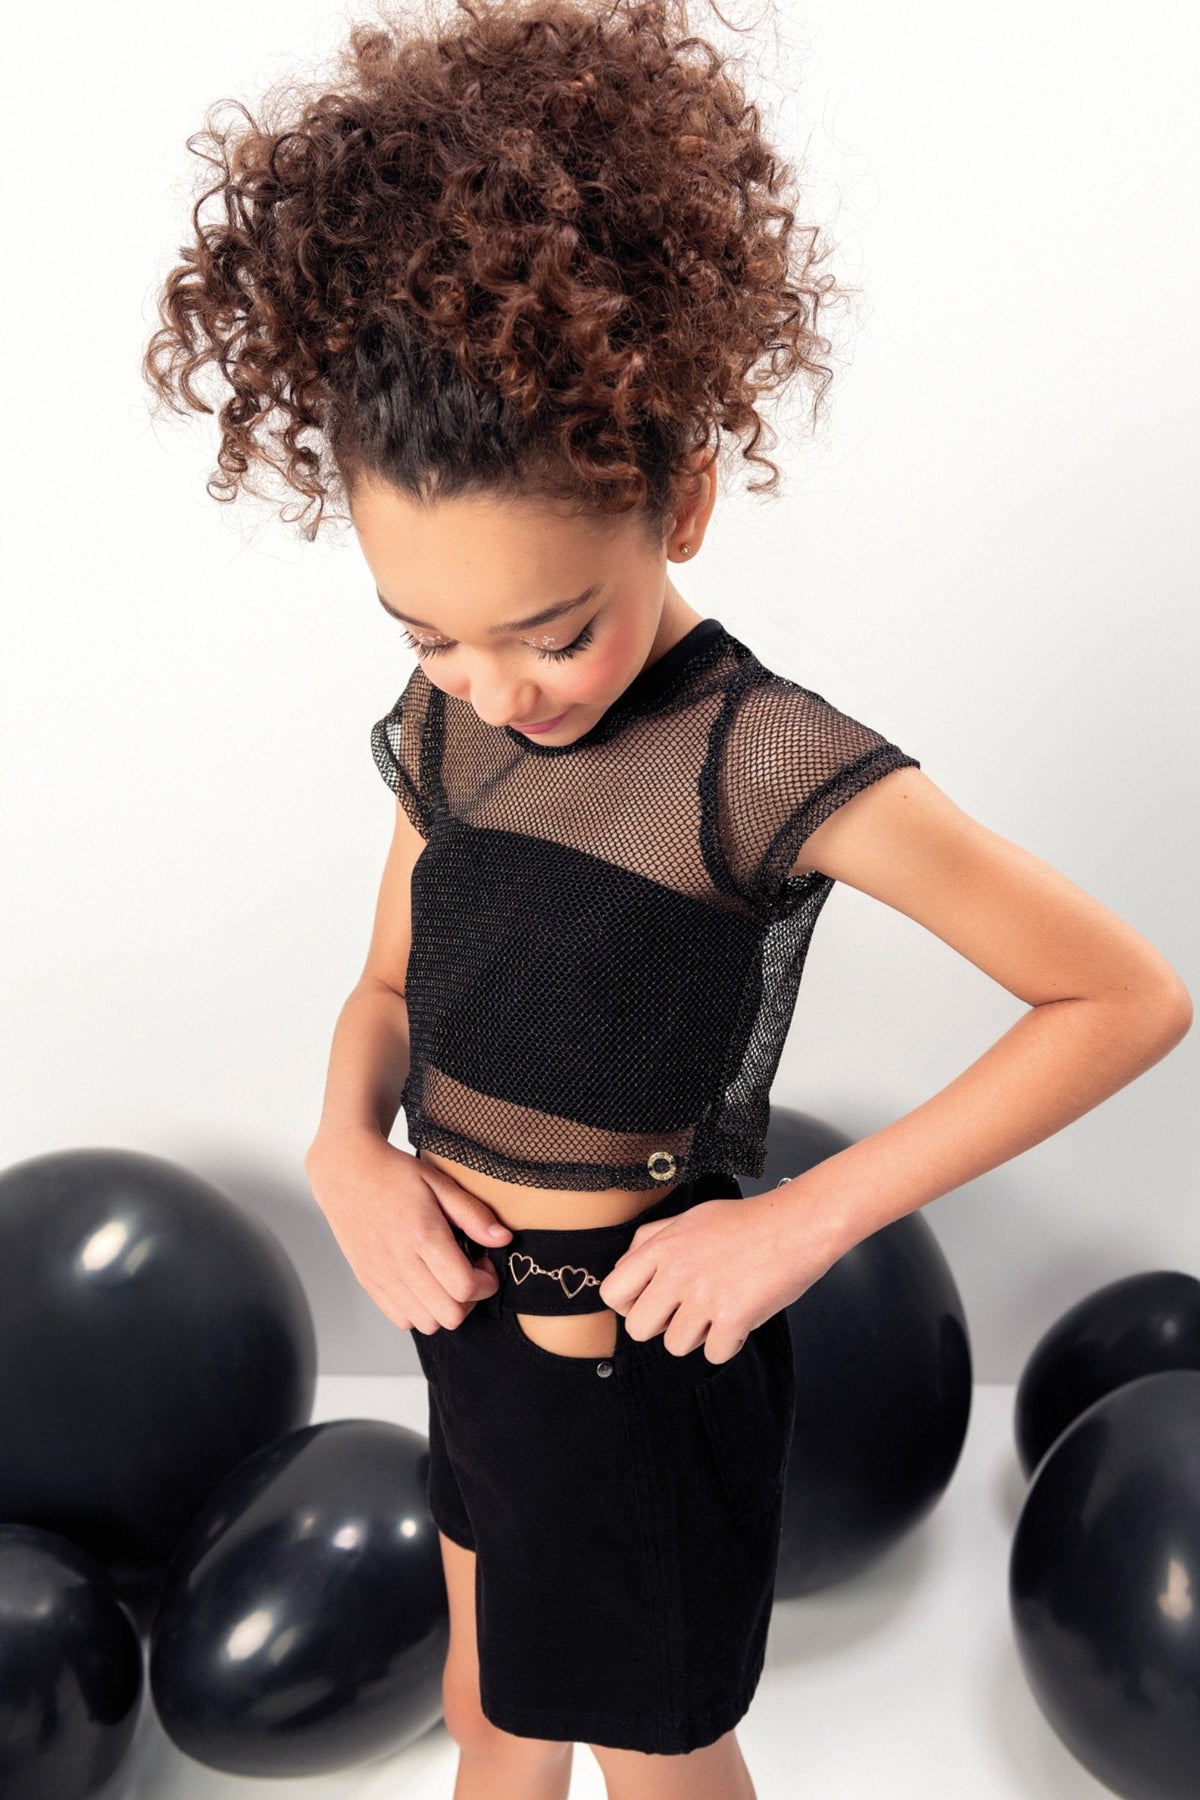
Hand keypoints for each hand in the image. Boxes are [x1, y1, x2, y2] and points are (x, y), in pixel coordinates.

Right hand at [304, 1131, 511, 1337]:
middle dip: (469, 1299)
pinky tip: (424, 1284)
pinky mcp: (369, 1282)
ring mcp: (381, 1276)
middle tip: (467, 1272)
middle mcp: (399, 1261)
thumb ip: (473, 1214)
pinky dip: (419, 1311)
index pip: (464, 1287)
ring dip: (444, 1307)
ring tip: (445, 1278)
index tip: (484, 1262)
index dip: (486, 1282)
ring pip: (426, 1323)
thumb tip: (503, 1240)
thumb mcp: (440, 1182)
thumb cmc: (393, 1173)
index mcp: (422, 1234)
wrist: (346, 1171)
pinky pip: (401, 1320)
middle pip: (449, 1314)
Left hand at [597, 1193, 834, 1362]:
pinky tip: (741, 1320)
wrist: (798, 1224)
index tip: (653, 1302)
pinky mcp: (733, 1317)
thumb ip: (651, 1241)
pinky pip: (715, 1355)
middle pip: (638, 1329)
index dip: (630, 1304)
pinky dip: (730, 1343)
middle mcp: (676, 1272)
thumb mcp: (689, 1218)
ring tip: (720, 1311)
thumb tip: (624, 1267)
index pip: (612, 1292)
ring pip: (676, 1346)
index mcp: (661, 1247)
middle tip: (688, 1312)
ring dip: (699, 1336)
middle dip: (662, 1326)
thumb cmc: (748, 1221)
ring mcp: (704, 1296)